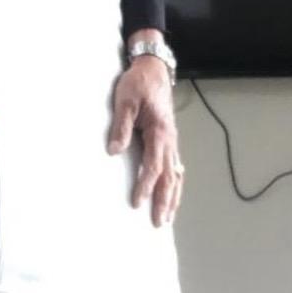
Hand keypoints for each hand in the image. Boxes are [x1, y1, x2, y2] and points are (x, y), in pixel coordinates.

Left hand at [107, 55, 184, 226]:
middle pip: (169, 177)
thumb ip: (121, 126)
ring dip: (173, 197)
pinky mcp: (170, 140)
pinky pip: (176, 166)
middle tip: (159, 223)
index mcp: (159, 132)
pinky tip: (173, 193)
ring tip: (168, 217)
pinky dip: (175, 183)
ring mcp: (172, 141)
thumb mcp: (125, 100)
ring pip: (176, 175)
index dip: (145, 186)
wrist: (153, 69)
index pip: (153, 167)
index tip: (137, 203)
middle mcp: (170, 140)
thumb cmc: (138, 83)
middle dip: (164, 202)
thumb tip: (115, 150)